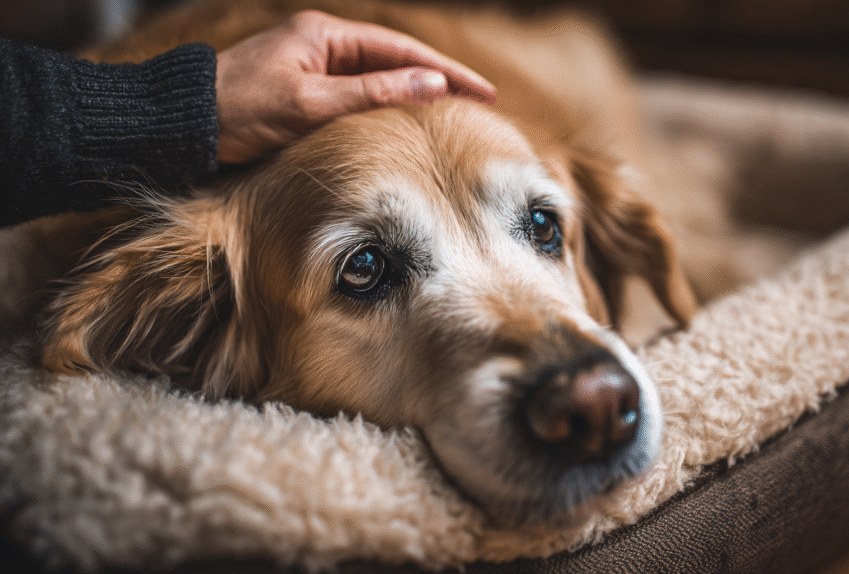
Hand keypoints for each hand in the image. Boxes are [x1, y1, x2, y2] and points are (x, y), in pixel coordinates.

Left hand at [215, 10, 496, 163]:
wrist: (180, 126)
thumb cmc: (238, 109)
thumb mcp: (309, 103)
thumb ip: (372, 93)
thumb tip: (431, 82)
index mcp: (325, 36)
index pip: (400, 50)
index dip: (446, 70)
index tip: (482, 91)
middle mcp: (322, 47)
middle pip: (394, 61)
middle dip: (437, 81)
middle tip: (479, 104)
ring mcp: (313, 70)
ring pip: (377, 82)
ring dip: (413, 97)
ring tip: (452, 116)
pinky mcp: (304, 95)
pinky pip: (356, 99)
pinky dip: (385, 111)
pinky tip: (403, 127)